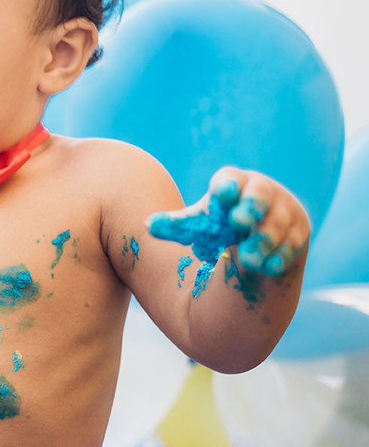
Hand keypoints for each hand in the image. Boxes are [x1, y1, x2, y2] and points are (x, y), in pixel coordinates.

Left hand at [147, 167, 309, 276]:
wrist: (260, 238)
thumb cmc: (223, 226)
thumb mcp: (201, 225)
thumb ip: (177, 226)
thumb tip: (148, 225)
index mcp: (236, 184)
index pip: (231, 179)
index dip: (227, 185)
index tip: (222, 194)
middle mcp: (263, 192)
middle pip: (260, 195)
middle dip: (250, 207)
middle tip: (239, 221)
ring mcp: (284, 212)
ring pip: (277, 223)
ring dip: (263, 240)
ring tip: (248, 257)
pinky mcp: (299, 234)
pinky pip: (292, 245)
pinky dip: (279, 256)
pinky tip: (268, 267)